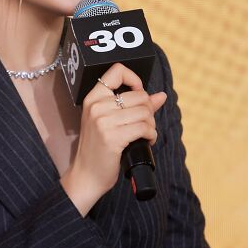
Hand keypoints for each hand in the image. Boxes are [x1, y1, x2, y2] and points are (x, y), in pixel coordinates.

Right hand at [60, 63, 166, 215]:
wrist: (86, 175)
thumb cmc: (99, 149)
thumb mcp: (110, 123)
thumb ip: (136, 106)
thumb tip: (161, 95)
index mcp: (93, 98)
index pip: (117, 71)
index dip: (135, 79)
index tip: (138, 93)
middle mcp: (97, 106)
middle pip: (139, 95)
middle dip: (148, 111)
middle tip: (144, 124)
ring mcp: (104, 121)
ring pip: (145, 112)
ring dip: (151, 125)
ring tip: (144, 135)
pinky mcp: (113, 137)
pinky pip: (145, 128)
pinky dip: (151, 135)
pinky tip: (146, 141)